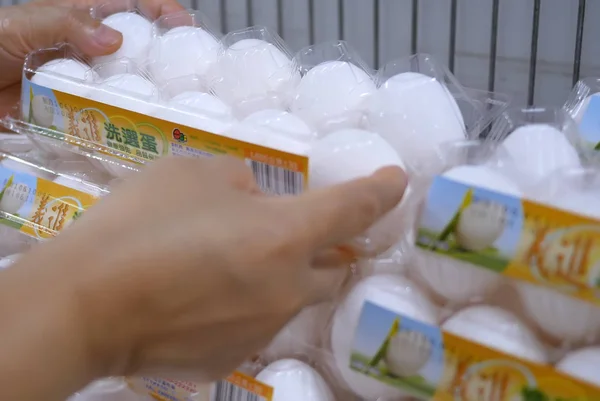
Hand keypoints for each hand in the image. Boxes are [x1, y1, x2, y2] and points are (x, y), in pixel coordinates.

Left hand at [0, 0, 183, 115]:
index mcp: (84, 17)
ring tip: (173, 107)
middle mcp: (92, 48)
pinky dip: (122, 119)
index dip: (163, 12)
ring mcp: (87, 79)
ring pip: (127, 84)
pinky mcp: (78, 106)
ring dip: (148, 94)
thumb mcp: (25, 23)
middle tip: (192, 76)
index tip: (186, 26)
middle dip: (167, 59)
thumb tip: (115, 40)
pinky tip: (137, 127)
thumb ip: (67, 24)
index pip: (132, 6)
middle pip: (139, 49)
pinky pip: (106, 112)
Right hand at [4, 156, 405, 399]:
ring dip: (279, 277)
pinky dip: (245, 305)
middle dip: (330, 250)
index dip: (382, 190)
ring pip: (293, 298)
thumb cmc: (141, 224)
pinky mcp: (234, 358)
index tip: (397, 181)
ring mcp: (264, 330)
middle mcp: (289, 289)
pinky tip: (202, 296)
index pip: (356, 208)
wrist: (86, 303)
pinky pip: (255, 323)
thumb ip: (242, 184)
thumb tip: (256, 199)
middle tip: (298, 233)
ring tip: (226, 264)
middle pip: (336, 269)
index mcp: (287, 236)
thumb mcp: (195, 174)